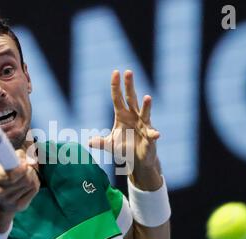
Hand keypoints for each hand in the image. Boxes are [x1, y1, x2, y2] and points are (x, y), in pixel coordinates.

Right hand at [0, 149, 39, 231]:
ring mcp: (11, 201)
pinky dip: (35, 182)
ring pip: (31, 183)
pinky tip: (30, 182)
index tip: (25, 165)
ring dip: (32, 175)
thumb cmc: (2, 180)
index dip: (20, 170)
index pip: (10, 176)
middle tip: (27, 167)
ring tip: (28, 174)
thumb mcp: (2, 167)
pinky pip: (35, 189)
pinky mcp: (20, 206)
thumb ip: (15, 157)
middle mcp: (1, 193)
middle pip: (25, 179)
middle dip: (29, 170)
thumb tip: (31, 160)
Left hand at [89, 70, 161, 190]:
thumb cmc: (123, 148)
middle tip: (129, 72)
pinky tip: (156, 135)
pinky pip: (152, 134)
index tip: (115, 72)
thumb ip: (100, 142)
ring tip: (148, 97)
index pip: (117, 98)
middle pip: (131, 98)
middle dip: (130, 86)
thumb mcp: (110, 145)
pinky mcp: (150, 137)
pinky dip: (154, 134)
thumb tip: (89, 142)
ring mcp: (143, 125)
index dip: (116, 86)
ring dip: (146, 106)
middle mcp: (133, 116)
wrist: (137, 159)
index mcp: (122, 115)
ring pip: (145, 112)